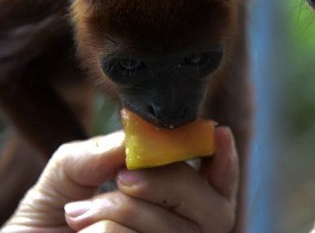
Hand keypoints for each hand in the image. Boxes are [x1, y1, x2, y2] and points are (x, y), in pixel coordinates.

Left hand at [3, 127, 238, 232]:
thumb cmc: (45, 222)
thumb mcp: (69, 173)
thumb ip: (102, 150)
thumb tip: (137, 137)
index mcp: (177, 207)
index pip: (221, 186)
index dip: (227, 160)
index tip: (216, 132)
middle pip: (214, 210)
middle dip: (170, 182)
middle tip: (123, 177)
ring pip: (172, 229)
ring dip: (118, 210)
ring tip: (76, 214)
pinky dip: (101, 231)